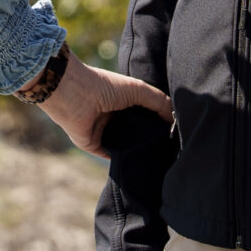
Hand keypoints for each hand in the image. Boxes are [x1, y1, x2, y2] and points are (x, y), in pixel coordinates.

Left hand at [38, 56, 171, 156]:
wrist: (73, 94)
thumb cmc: (104, 86)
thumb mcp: (137, 89)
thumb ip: (158, 101)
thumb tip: (174, 120)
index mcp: (125, 102)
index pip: (147, 115)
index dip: (160, 122)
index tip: (177, 133)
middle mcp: (116, 117)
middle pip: (138, 132)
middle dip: (151, 140)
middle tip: (171, 151)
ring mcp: (105, 132)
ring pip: (127, 146)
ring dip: (138, 151)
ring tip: (159, 161)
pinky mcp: (95, 146)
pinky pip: (112, 157)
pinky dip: (124, 161)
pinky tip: (139, 165)